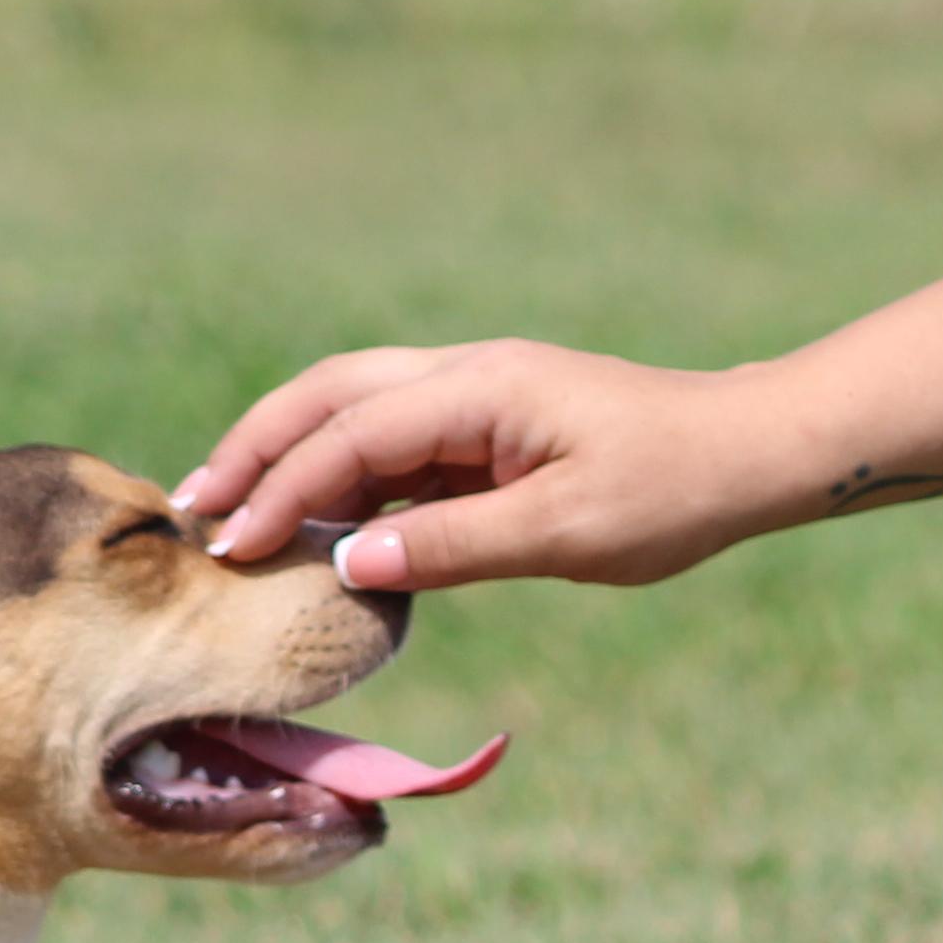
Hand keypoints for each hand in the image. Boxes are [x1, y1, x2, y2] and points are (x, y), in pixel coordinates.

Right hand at [173, 339, 798, 590]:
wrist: (750, 455)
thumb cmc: (673, 490)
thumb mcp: (566, 531)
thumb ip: (455, 547)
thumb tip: (349, 563)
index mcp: (480, 388)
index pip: (351, 434)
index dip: (284, 491)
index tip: (229, 547)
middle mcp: (467, 378)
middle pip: (331, 396)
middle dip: (257, 448)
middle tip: (192, 509)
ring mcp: (477, 401)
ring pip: (357, 416)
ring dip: (293, 461)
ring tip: (231, 517)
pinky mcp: (490, 435)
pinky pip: (398, 451)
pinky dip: (345, 482)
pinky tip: (318, 530)